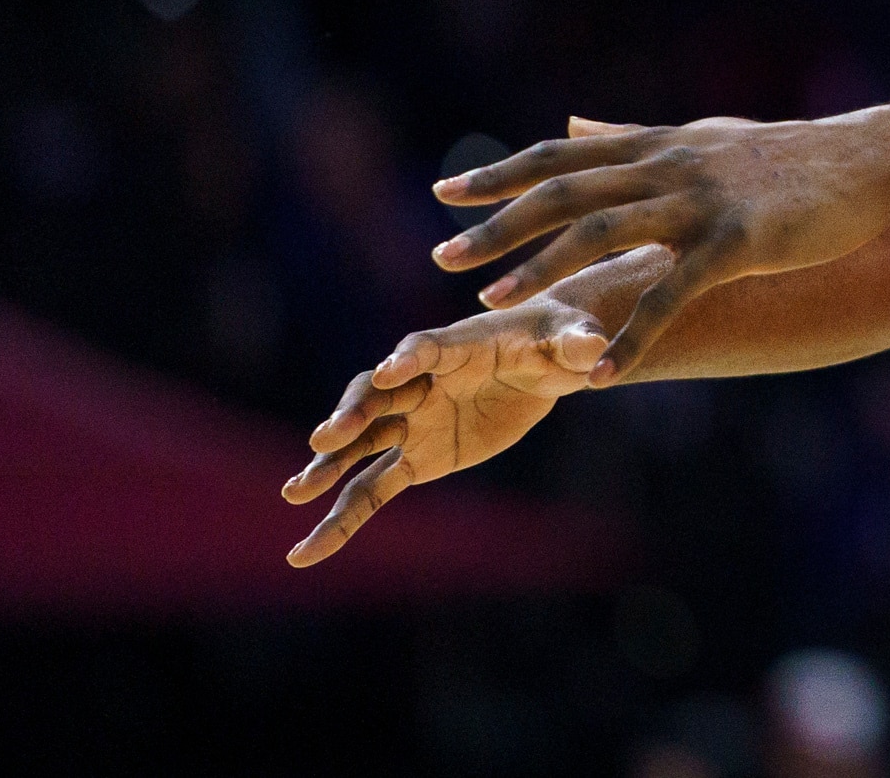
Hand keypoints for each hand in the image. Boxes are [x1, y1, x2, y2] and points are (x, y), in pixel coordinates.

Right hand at [281, 291, 611, 565]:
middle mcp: (422, 382)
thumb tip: (594, 348)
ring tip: (295, 491)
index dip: (410, 358)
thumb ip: (579, 343)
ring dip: (328, 465)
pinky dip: (341, 520)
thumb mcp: (574, 337)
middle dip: (354, 414)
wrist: (544, 360)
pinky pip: (371, 490)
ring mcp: (412, 422)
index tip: (389, 372)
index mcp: (459, 344)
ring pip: (361, 446)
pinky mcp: (415, 458)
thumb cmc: (558, 337)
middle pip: (379, 397)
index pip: (428, 348)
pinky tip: (307, 552)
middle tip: (328, 435)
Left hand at [428, 111, 889, 380]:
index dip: (502, 176)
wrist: (869, 162)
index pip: (563, 156)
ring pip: (603, 232)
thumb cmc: (789, 154)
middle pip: (566, 193)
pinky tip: (604, 369)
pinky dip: (632, 332)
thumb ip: (633, 136)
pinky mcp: (735, 241)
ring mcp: (700, 202)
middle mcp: (668, 166)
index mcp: (658, 145)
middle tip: (444, 259)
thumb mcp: (703, 136)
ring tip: (498, 307)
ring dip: (545, 271)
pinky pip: (671, 291)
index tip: (445, 196)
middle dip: (500, 225)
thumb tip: (572, 123)